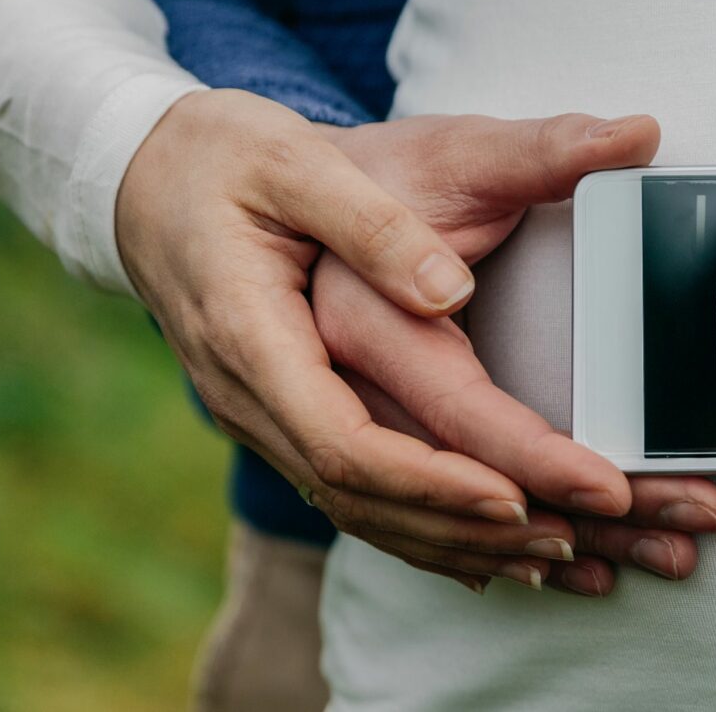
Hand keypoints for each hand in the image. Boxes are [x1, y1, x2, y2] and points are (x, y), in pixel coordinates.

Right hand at [115, 90, 628, 592]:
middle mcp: (249, 393)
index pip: (344, 443)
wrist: (149, 178)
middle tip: (566, 539)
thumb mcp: (292, 162)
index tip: (518, 495)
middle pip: (358, 495)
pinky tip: (475, 545)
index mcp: (251, 334)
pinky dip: (415, 522)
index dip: (432, 480)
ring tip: (546, 554)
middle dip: (462, 527)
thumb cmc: (220, 159)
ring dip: (447, 540)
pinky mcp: (281, 411)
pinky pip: (347, 488)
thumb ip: (370, 224)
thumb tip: (448, 294)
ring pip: (354, 506)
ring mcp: (260, 411)